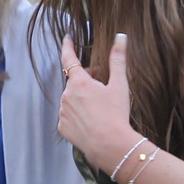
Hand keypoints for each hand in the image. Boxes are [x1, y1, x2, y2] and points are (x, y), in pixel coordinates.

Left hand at [59, 33, 133, 171]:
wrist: (110, 145)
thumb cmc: (116, 114)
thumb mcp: (120, 85)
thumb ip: (118, 59)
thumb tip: (121, 37)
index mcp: (79, 83)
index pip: (69, 59)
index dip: (68, 47)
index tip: (67, 39)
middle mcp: (66, 95)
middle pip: (74, 81)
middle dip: (86, 80)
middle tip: (102, 85)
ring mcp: (62, 112)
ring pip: (71, 99)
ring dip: (81, 98)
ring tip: (98, 108)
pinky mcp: (63, 127)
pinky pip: (68, 116)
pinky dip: (77, 115)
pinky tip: (91, 121)